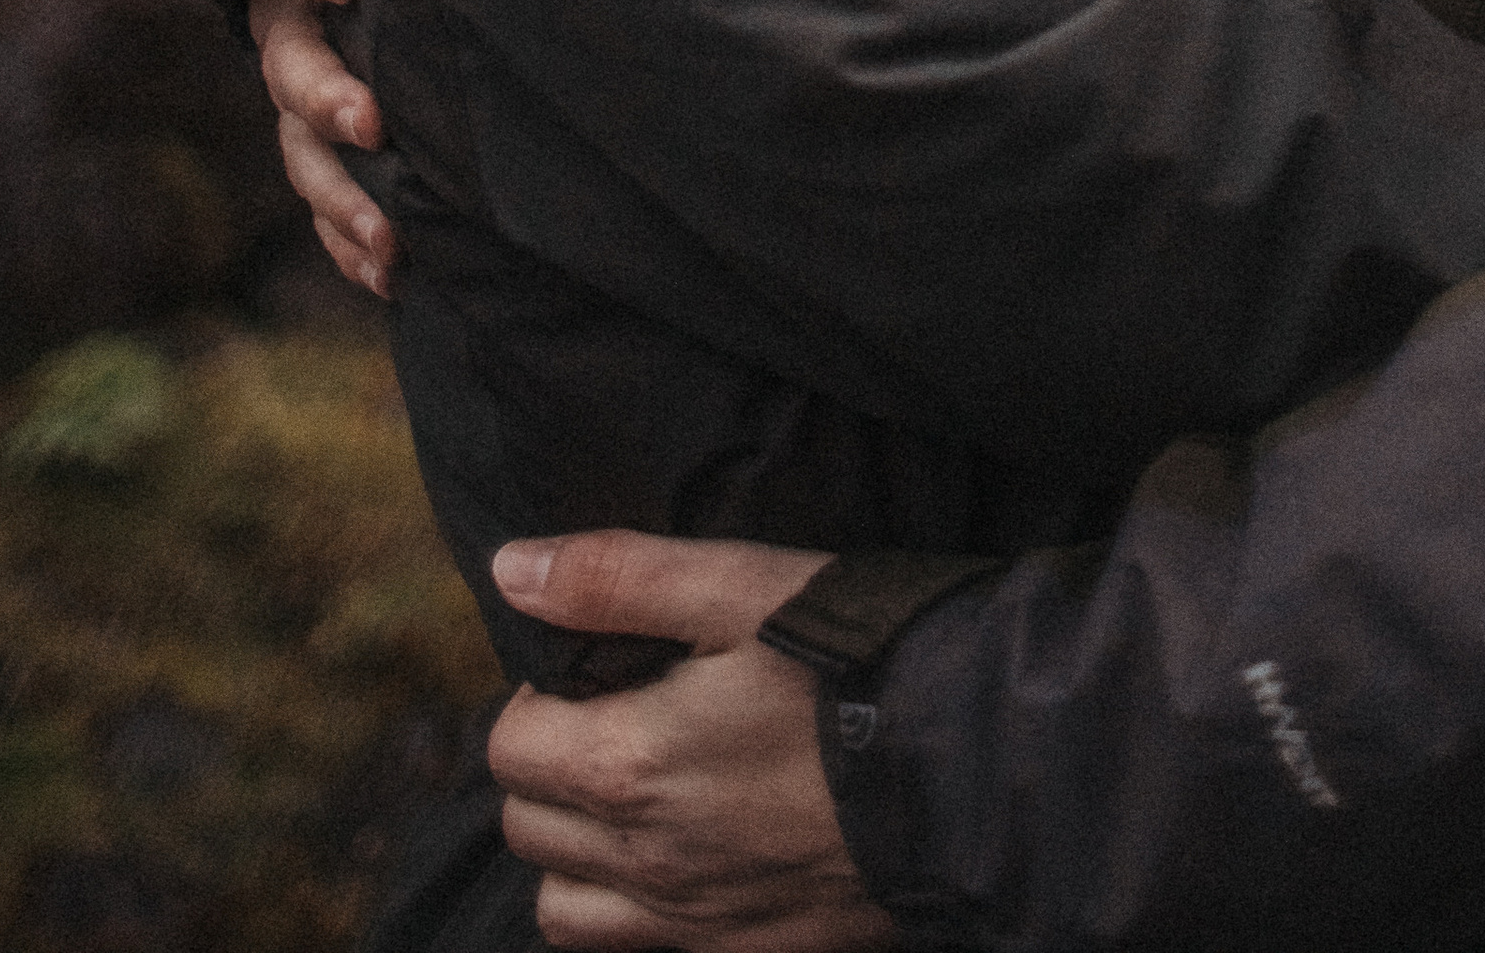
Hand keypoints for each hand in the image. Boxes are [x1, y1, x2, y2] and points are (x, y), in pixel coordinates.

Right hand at [245, 0, 397, 297]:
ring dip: (340, 195)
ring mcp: (298, 81)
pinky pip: (320, 197)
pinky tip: (391, 274)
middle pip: (288, 62)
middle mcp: (288, 17)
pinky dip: (350, 236)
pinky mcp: (315, 135)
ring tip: (390, 240)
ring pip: (298, 147)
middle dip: (327, 96)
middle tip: (373, 122)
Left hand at [490, 533, 893, 950]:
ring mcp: (695, 918)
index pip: (510, 748)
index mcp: (629, 766)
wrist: (974, 768)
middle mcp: (646, 860)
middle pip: (528, 827)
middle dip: (550, 768)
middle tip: (616, 719)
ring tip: (639, 792)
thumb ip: (617, 577)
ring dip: (578, 851)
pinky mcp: (746, 950)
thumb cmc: (858, 660)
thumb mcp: (743, 586)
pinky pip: (642, 948)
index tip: (596, 671)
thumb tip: (511, 569)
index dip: (538, 698)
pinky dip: (637, 908)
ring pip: (566, 905)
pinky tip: (690, 852)